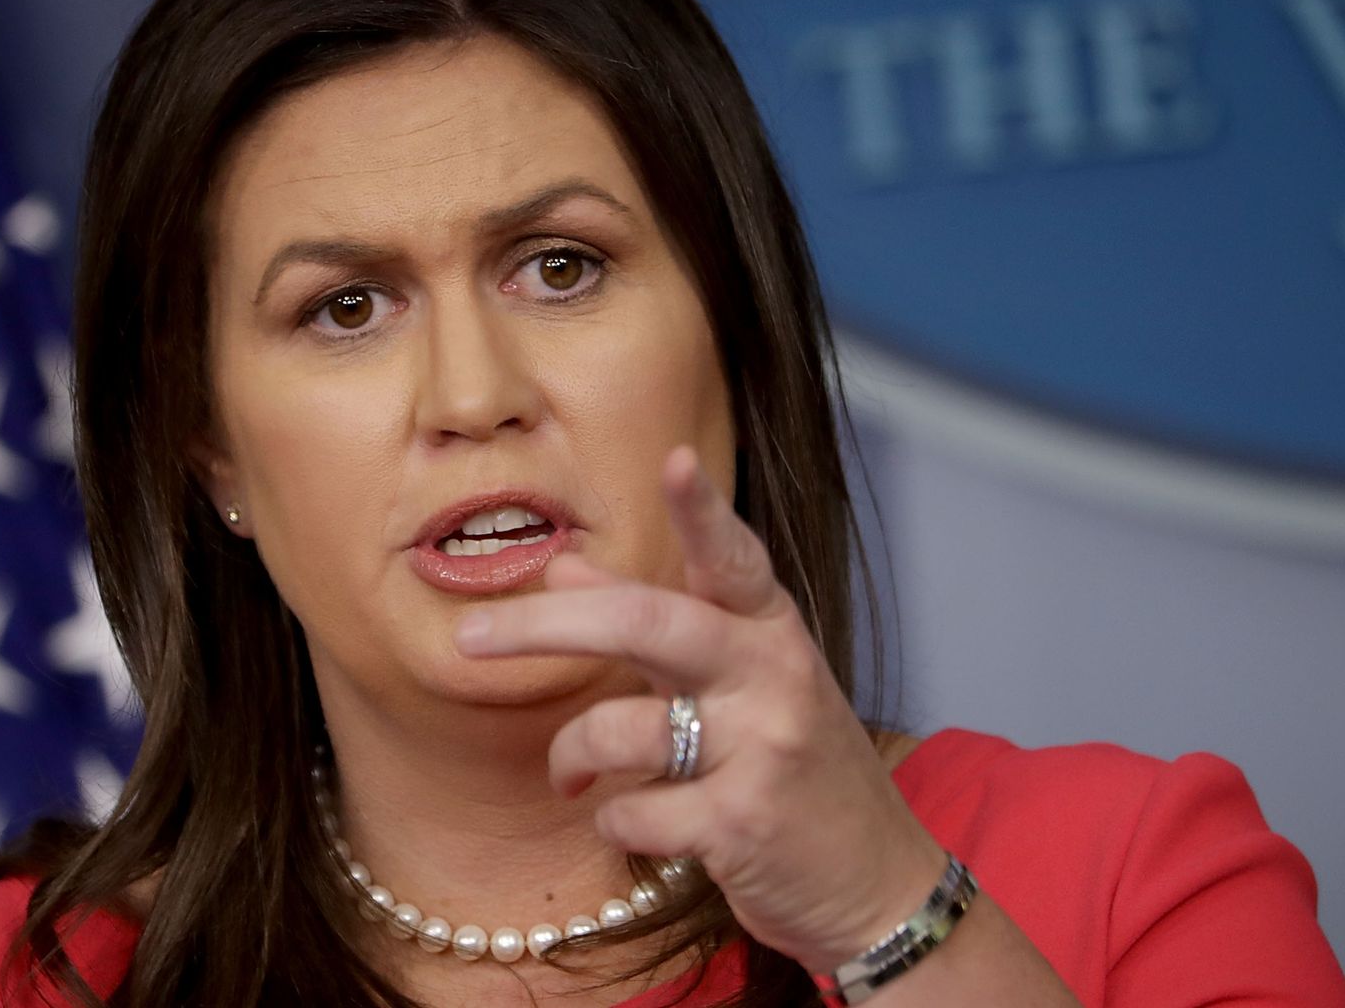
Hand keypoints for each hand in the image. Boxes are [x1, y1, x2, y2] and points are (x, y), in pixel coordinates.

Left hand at [452, 445, 949, 971]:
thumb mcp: (738, 682)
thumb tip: (562, 567)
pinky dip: (613, 823)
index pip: (732, 558)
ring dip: (571, 755)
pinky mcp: (744, 826)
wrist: (877, 883)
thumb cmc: (793, 769)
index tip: (675, 461)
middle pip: (647, 624)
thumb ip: (652, 620)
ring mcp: (763, 751)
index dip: (703, 511)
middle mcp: (773, 677)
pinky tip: (635, 826)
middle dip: (546, 626)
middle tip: (467, 636)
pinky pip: (633, 815)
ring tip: (569, 776)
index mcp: (770, 630)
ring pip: (622, 730)